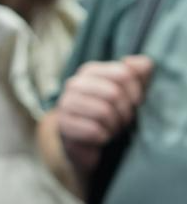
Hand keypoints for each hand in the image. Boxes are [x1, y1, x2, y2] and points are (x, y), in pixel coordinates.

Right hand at [56, 55, 151, 172]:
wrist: (87, 141)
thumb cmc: (113, 111)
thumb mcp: (133, 88)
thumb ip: (140, 69)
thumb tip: (130, 61)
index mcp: (91, 71)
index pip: (124, 74)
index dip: (136, 92)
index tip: (135, 104)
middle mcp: (74, 83)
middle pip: (114, 93)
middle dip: (125, 111)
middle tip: (123, 120)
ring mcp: (65, 104)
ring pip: (103, 112)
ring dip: (115, 125)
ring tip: (113, 128)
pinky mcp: (62, 125)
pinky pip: (92, 130)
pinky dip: (103, 137)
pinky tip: (101, 137)